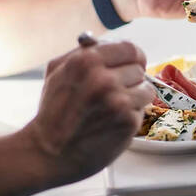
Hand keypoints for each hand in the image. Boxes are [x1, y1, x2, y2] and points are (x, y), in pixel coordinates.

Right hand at [22, 41, 153, 186]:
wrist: (49, 152)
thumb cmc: (53, 112)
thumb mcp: (57, 71)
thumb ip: (82, 52)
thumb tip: (106, 42)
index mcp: (87, 60)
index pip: (130, 48)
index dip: (132, 57)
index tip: (131, 64)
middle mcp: (104, 78)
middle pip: (139, 68)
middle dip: (130, 79)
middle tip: (115, 91)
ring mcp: (117, 101)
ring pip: (146, 89)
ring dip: (134, 97)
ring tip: (114, 107)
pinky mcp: (127, 121)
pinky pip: (142, 110)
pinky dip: (131, 115)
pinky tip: (113, 121)